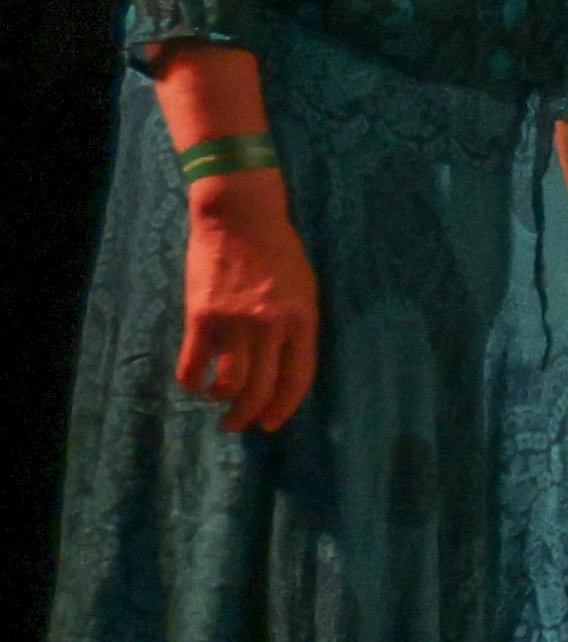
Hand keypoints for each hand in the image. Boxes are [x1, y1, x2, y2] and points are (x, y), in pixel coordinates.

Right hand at [172, 170, 316, 434]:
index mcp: (302, 321)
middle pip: (262, 387)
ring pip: (230, 382)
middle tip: (239, 424)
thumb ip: (297, 326)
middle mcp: (272, 326)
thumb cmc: (277, 251)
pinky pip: (194, 362)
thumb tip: (285, 363)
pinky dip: (191, 380)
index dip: (284, 407)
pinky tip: (191, 383)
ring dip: (222, 401)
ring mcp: (236, 322)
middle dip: (250, 414)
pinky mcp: (202, 315)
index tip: (273, 423)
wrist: (241, 217)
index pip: (297, 378)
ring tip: (217, 403)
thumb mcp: (304, 288)